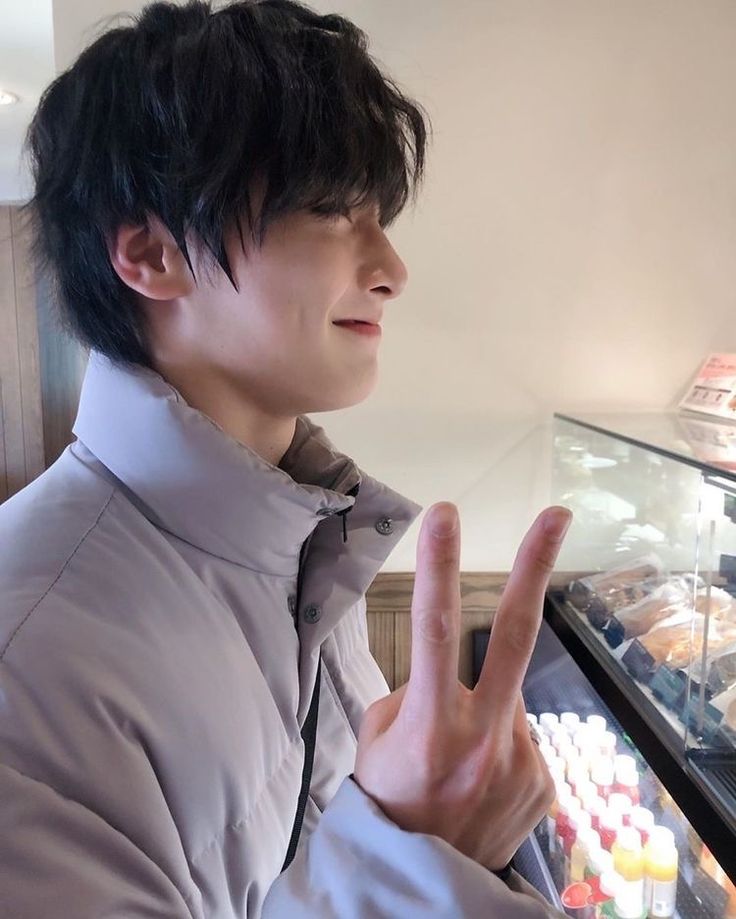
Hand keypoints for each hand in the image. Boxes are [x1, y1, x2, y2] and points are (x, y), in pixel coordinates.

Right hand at [354, 501, 571, 871]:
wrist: (421, 888)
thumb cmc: (386, 805)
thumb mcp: (376, 744)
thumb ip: (414, 696)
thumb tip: (445, 675)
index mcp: (429, 728)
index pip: (433, 630)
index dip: (437, 567)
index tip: (443, 514)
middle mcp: (482, 740)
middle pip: (516, 635)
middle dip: (535, 567)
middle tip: (556, 516)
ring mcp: (522, 762)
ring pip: (506, 697)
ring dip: (483, 707)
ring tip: (457, 758)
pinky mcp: (544, 782)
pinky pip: (519, 738)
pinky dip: (496, 745)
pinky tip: (478, 781)